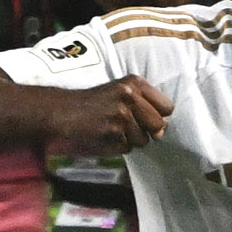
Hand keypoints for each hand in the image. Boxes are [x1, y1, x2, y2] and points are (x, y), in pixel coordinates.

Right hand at [45, 75, 172, 156]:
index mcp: (134, 83)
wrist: (64, 111)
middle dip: (147, 130)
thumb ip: (145, 104)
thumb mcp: (121, 90)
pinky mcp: (112, 134)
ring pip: (143, 140)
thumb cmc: (95, 102)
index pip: (167, 107)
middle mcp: (129, 97)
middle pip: (159, 125)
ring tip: (112, 127)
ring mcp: (121, 117)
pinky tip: (104, 134)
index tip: (146, 115)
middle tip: (127, 125)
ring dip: (130, 139)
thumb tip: (162, 131)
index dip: (158, 115)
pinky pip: (126, 148)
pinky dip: (117, 145)